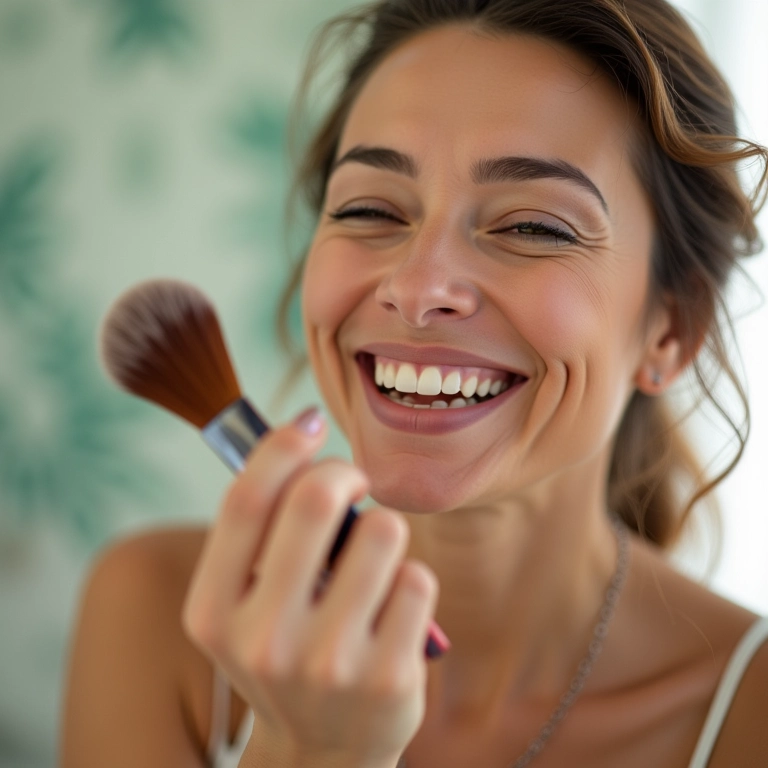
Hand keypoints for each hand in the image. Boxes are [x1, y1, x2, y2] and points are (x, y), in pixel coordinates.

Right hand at [182, 407, 438, 767]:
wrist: (324, 750)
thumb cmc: (288, 650)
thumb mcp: (245, 606)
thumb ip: (261, 532)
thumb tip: (303, 435)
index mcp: (214, 613)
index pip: (245, 502)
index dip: (281, 446)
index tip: (309, 423)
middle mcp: (263, 640)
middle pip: (315, 499)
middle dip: (344, 472)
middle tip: (355, 481)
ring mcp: (328, 663)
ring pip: (383, 531)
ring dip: (383, 533)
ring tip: (372, 566)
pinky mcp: (388, 678)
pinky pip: (418, 579)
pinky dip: (409, 582)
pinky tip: (392, 615)